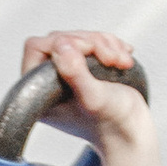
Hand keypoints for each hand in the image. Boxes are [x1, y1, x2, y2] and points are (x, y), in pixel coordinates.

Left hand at [21, 25, 152, 156]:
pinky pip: (92, 39)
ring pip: (78, 37)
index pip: (36, 47)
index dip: (63, 43)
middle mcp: (46, 81)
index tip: (90, 53)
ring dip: (104, 44)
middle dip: (90, 43)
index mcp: (38, 93)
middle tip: (112, 60)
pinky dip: (111, 44)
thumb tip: (61, 46)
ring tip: (122, 62)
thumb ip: (75, 74)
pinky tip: (123, 58)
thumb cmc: (111, 121)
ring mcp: (65, 71)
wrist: (130, 129)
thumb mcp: (94, 99)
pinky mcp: (82, 65)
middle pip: (60, 38)